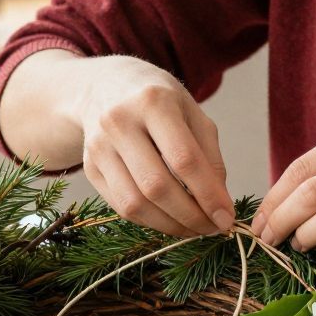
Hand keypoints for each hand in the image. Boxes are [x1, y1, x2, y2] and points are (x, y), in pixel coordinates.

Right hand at [71, 57, 234, 237]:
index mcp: (153, 103)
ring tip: (194, 228)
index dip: (207, 195)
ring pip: (134, 203)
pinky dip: (150, 221)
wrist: (104, 87)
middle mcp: (120, 122)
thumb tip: (219, 204)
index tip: (226, 218)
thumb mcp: (192, 113)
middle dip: (189, 216)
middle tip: (212, 228)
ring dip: (169, 225)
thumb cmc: (158, 101)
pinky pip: (120, 206)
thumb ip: (209, 156)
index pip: (183, 159)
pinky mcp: (89, 167)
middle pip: (156, 186)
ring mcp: (99, 146)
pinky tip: (170, 219)